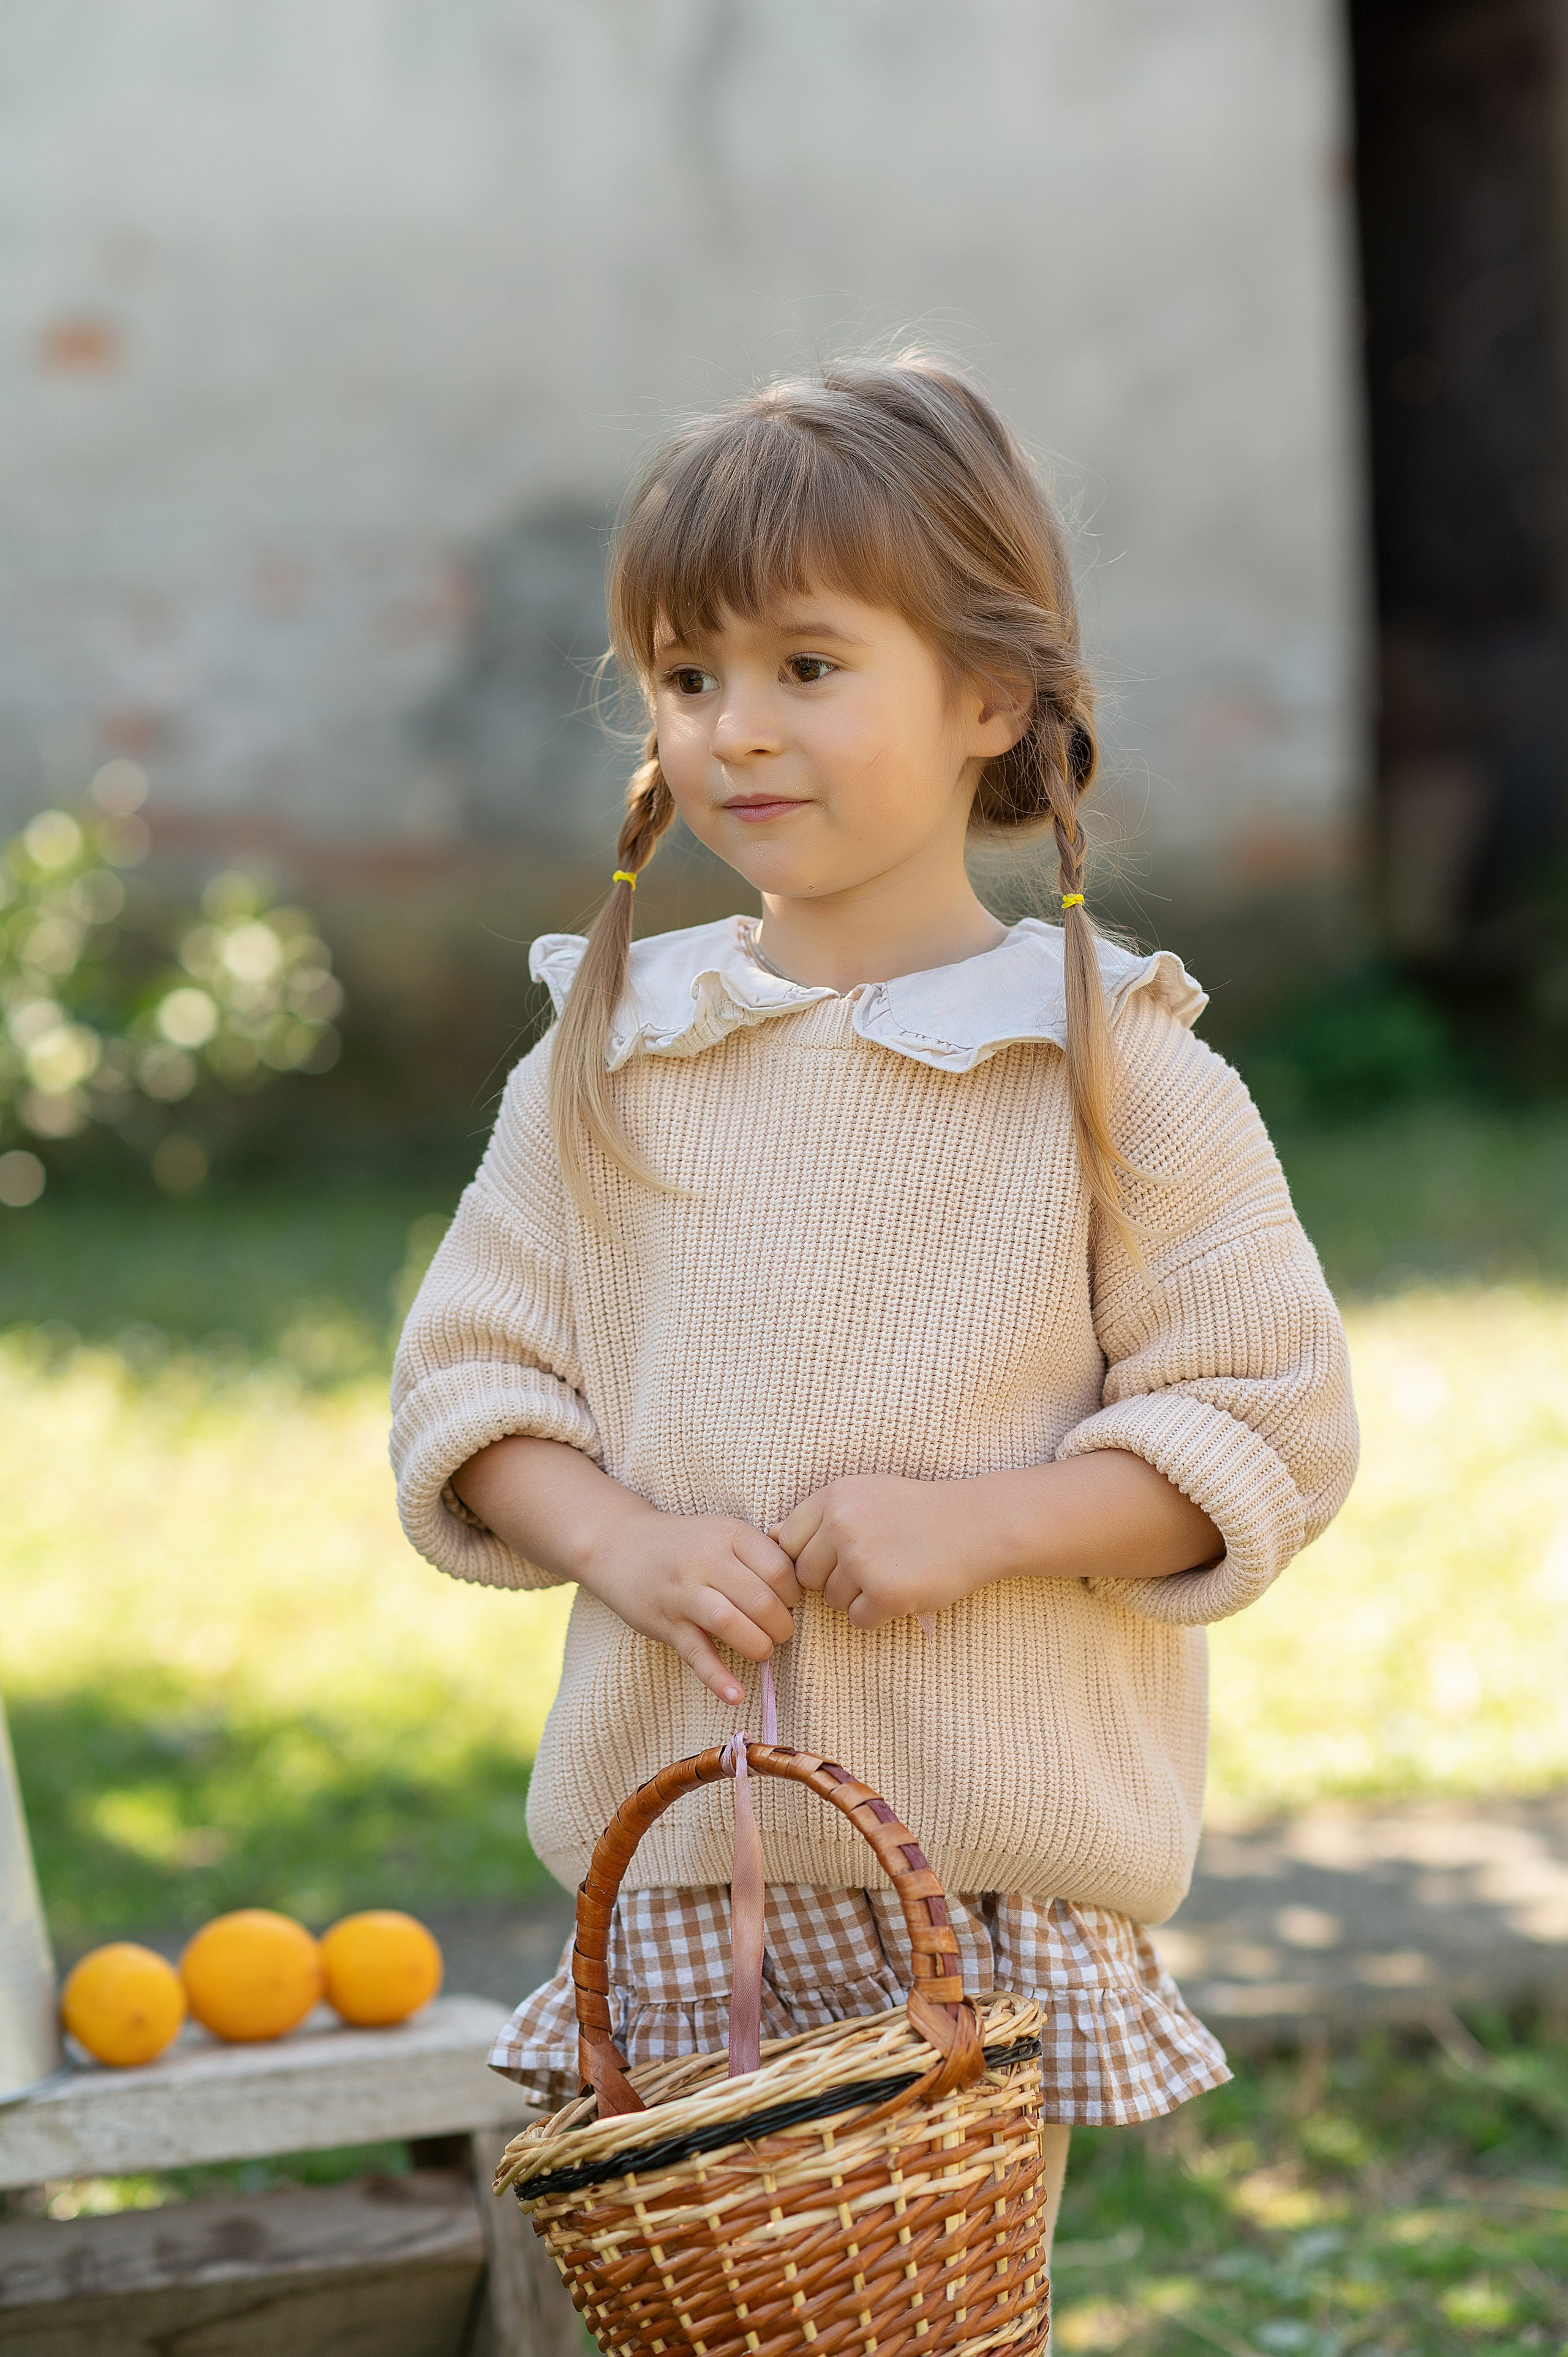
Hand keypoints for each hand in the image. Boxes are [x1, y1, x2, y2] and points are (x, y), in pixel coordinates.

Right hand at [449, 1438, 800, 1708]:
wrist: (618, 1544)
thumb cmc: (685, 1544)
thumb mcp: (722, 1533)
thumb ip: (759, 1554)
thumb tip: (803, 1589)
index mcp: (729, 1533)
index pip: (779, 1569)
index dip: (793, 1594)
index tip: (789, 1603)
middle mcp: (705, 1559)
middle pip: (760, 1600)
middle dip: (781, 1626)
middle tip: (780, 1633)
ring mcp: (682, 1592)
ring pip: (731, 1624)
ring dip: (758, 1646)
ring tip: (762, 1651)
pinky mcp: (664, 1623)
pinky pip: (696, 1654)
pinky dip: (718, 1678)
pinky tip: (736, 1695)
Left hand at [771, 1475, 983, 1630]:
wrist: (978, 1524)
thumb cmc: (919, 1511)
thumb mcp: (866, 1494)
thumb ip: (821, 1515)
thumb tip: (771, 1537)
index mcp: (834, 1496)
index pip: (786, 1541)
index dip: (808, 1556)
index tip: (836, 1557)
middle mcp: (842, 1524)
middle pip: (804, 1575)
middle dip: (830, 1580)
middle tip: (870, 1569)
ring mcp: (863, 1558)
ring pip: (831, 1600)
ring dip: (857, 1597)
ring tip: (892, 1574)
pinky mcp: (886, 1591)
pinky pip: (859, 1619)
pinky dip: (879, 1615)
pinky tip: (903, 1592)